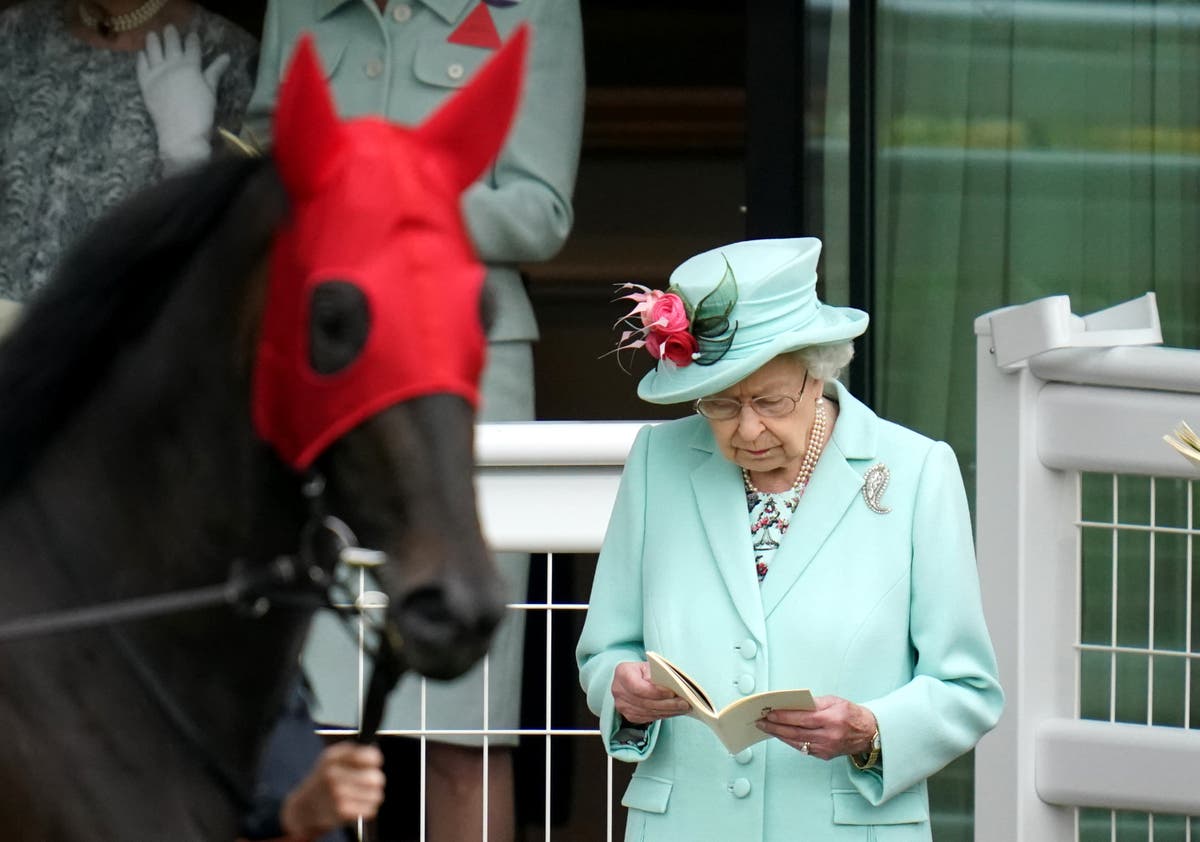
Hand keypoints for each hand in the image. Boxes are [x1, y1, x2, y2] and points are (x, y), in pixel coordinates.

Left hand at [136, 25, 229, 173]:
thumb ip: (215, 72)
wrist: (181, 133)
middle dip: (171, 35)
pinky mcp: (145, 83)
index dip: (192, 39)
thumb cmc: (201, 114)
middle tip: (170, 28)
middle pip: (171, 44)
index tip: (192, 34)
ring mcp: (156, 73)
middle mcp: (172, 65)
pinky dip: (142, 57)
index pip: (192, 47)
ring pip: (153, 50)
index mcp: (191, 66)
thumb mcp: (211, 92)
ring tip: (153, 34)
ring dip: (153, 41)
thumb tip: (226, 56)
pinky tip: (142, 53)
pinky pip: (141, 66)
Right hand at [279, 741, 385, 837]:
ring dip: (372, 797)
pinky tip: (357, 806)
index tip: (372, 765)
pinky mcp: (341, 812)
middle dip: (376, 781)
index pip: (370, 756)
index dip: (375, 761)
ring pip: (376, 795)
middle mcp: (333, 774)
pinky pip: (370, 810)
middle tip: (369, 783)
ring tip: (361, 796)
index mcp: (333, 757)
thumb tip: (377, 756)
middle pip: (376, 778)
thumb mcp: (331, 759)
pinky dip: (367, 810)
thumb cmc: (323, 781)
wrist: (303, 808)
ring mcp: (337, 794)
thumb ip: (354, 752)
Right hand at [611, 660, 690, 723]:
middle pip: (645, 702)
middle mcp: (618, 690)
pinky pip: (648, 718)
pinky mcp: (629, 715)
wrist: (631, 678)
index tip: (672, 693)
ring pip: (648, 712)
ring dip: (668, 711)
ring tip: (683, 708)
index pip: (639, 687)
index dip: (656, 692)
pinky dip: (663, 715)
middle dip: (667, 704)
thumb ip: (656, 674)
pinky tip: (674, 711)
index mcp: (622, 673)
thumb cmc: (642, 670)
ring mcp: (622, 705)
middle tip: (684, 703)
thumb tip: (670, 686)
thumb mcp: (648, 665)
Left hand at [756, 696, 877, 760]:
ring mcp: (826, 748)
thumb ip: (814, 703)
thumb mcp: (835, 701)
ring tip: (767, 728)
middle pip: (796, 732)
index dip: (783, 717)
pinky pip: (803, 748)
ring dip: (780, 735)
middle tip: (762, 722)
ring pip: (797, 742)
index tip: (770, 713)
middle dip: (776, 727)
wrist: (868, 733)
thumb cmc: (852, 714)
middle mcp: (828, 736)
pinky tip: (782, 735)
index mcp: (831, 719)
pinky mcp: (825, 755)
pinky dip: (791, 741)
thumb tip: (793, 704)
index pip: (802, 719)